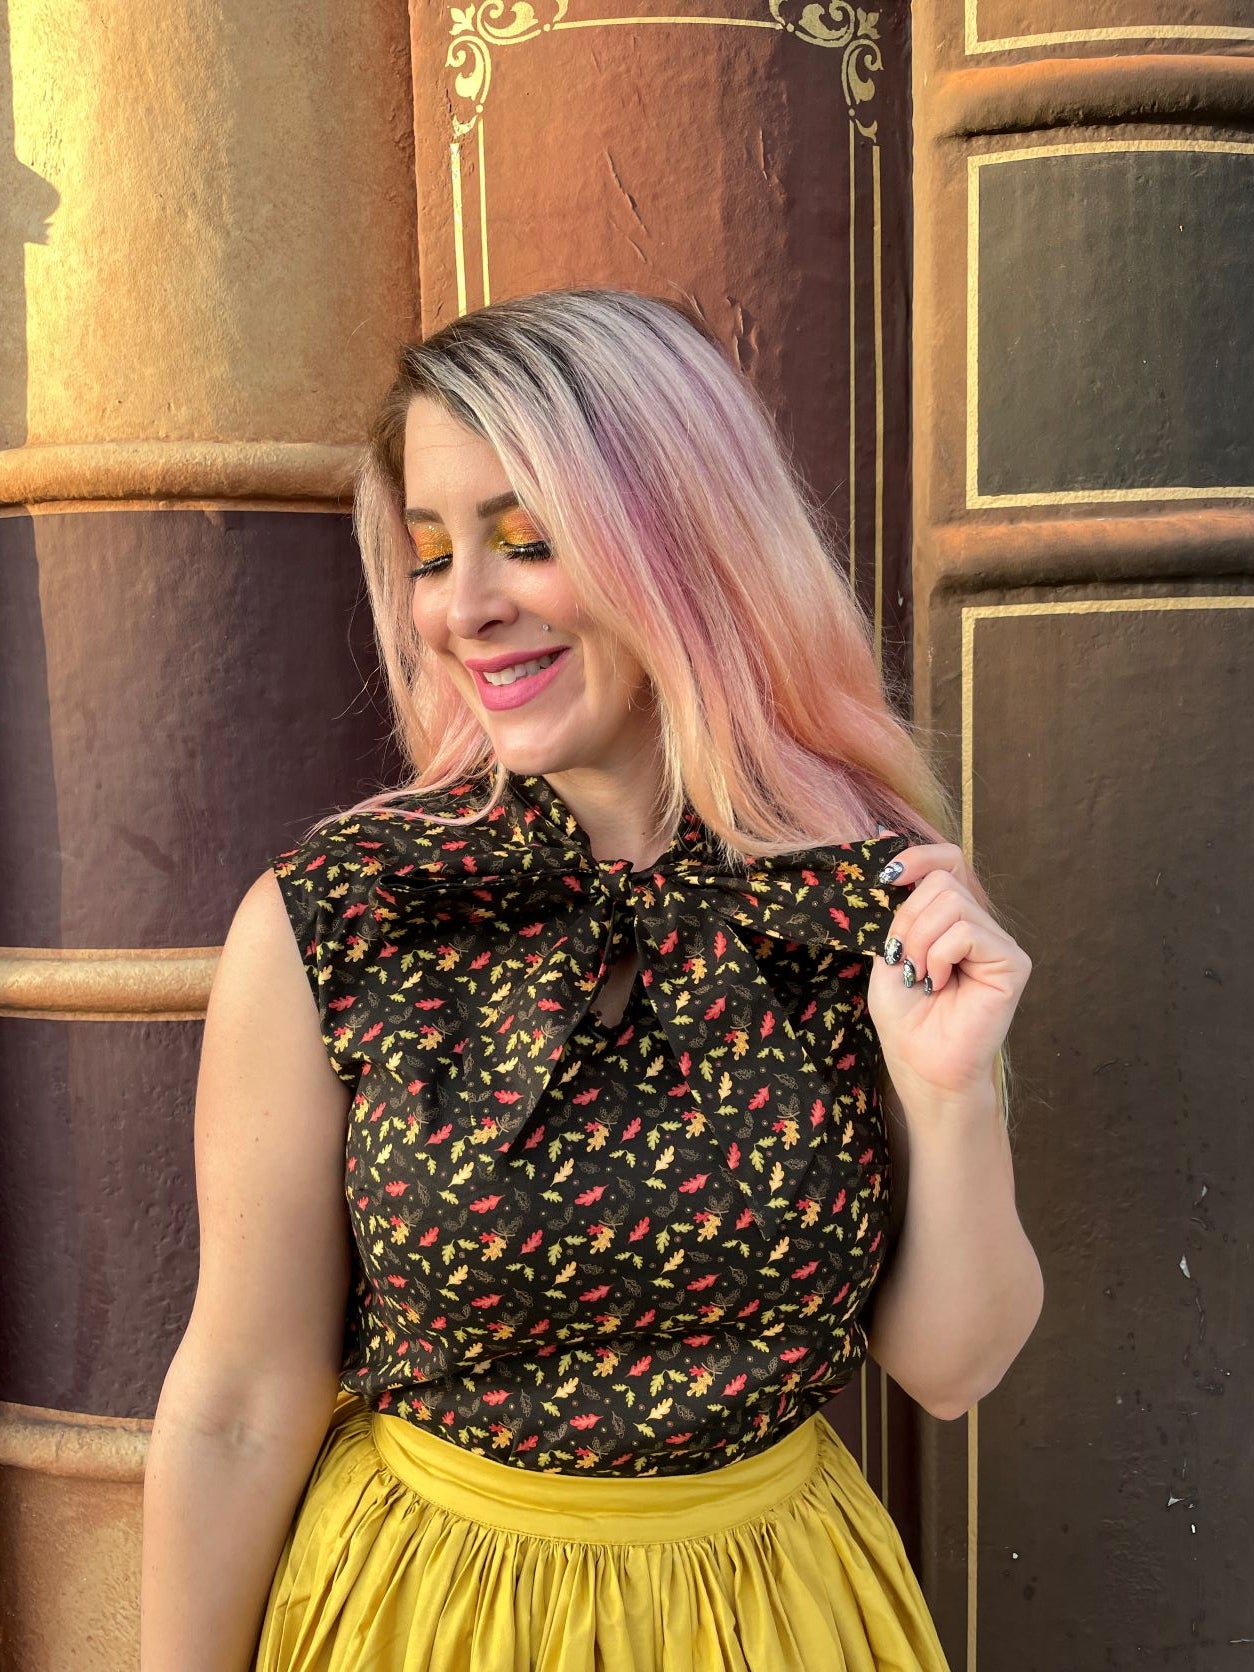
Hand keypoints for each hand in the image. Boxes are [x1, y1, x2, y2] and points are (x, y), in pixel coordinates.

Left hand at [866, 837, 1031, 1115]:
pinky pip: (967, 931)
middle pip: (943, 879)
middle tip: (904, 960)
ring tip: (922, 977)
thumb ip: (895, 906)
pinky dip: (940, 955)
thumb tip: (885, 839)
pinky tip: (940, 983)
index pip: (947, 859)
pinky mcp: (1013, 962)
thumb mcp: (888, 951)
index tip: (887, 876)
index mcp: (952, 918)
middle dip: (908, 918)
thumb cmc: (905, 1017)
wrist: (922, 1066)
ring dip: (921, 941)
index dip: (918, 857)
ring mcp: (999, 942)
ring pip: (952, 902)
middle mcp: (980, 924)